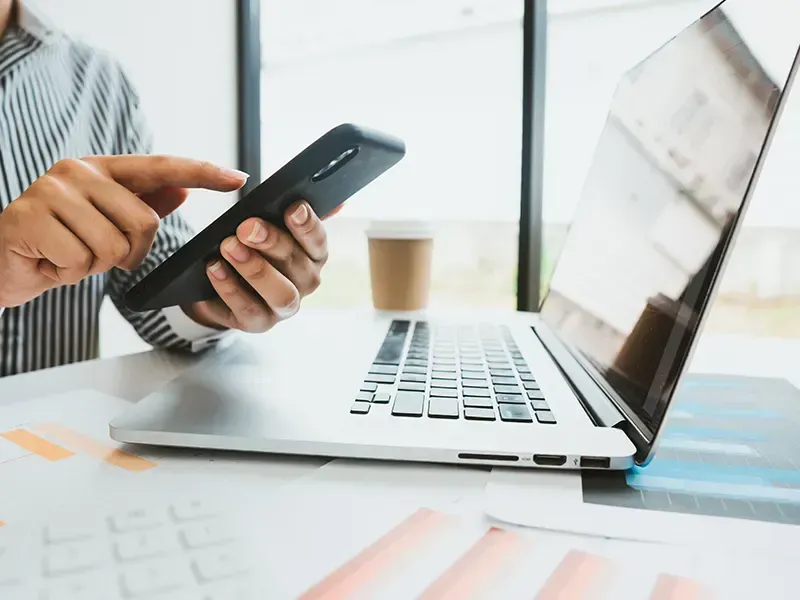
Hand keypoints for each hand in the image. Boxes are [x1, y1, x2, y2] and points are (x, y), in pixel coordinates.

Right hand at [0, 155, 247, 307]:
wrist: (2, 262)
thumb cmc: (59, 242)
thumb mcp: (105, 223)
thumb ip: (142, 204)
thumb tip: (183, 189)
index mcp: (100, 170)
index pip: (161, 167)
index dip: (203, 173)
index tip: (238, 178)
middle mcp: (76, 172)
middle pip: (144, 222)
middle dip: (129, 253)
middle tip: (96, 254)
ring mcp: (51, 192)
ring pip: (114, 246)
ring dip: (95, 265)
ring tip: (69, 255)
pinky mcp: (30, 219)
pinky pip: (81, 262)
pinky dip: (70, 274)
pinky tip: (50, 261)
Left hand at [183, 201, 340, 332]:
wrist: (220, 284)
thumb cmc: (253, 249)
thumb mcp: (271, 225)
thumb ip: (297, 212)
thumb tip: (338, 203)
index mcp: (313, 255)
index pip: (318, 240)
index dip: (307, 225)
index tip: (293, 208)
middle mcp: (305, 282)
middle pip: (297, 264)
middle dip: (272, 243)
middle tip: (246, 227)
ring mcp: (284, 307)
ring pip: (280, 293)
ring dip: (254, 269)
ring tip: (228, 246)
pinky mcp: (259, 323)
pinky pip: (248, 309)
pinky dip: (230, 287)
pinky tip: (215, 267)